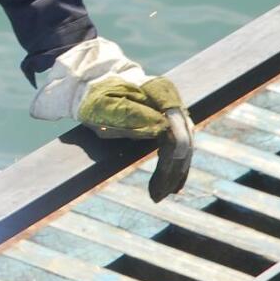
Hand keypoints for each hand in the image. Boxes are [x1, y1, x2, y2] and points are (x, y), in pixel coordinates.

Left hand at [31, 37, 193, 200]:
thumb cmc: (98, 97)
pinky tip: (172, 185)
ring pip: (184, 147)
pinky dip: (175, 166)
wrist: (95, 83)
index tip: (160, 184)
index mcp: (161, 93)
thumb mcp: (107, 108)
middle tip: (157, 197)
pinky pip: (179, 145)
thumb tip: (163, 129)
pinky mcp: (170, 120)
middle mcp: (173, 101)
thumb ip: (133, 117)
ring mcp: (173, 110)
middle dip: (172, 173)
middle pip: (184, 143)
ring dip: (174, 173)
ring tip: (161, 194)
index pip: (177, 134)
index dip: (171, 162)